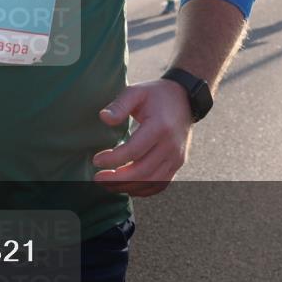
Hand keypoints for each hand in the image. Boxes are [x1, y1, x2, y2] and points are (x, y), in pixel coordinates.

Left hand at [92, 79, 192, 195]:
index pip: (134, 151)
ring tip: (107, 184)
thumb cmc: (156, 95)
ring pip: (151, 182)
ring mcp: (176, 157)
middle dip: (117, 179)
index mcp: (160, 127)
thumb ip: (119, 105)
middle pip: (142, 172)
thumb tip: (103, 118)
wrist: (185, 99)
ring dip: (127, 187)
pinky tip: (126, 187)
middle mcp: (171, 146)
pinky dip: (143, 190)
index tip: (96, 160)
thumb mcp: (136, 92)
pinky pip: (161, 184)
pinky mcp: (177, 163)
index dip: (113, 159)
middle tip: (97, 178)